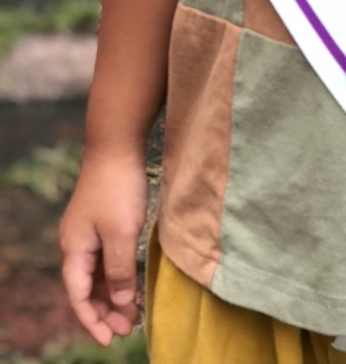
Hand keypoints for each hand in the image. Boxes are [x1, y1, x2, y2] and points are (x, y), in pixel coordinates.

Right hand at [60, 147, 147, 345]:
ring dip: (112, 295)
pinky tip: (131, 284)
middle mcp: (76, 244)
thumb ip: (119, 270)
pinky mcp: (101, 222)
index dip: (93, 320)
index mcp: (74, 250)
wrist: (117, 145)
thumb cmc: (118, 188)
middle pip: (85, 289)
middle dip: (104, 312)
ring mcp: (88, 233)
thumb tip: (119, 303)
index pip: (78, 296)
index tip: (110, 339)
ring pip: (97, 275)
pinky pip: (105, 258)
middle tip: (127, 330)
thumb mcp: (122, 233)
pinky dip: (116, 275)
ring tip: (132, 314)